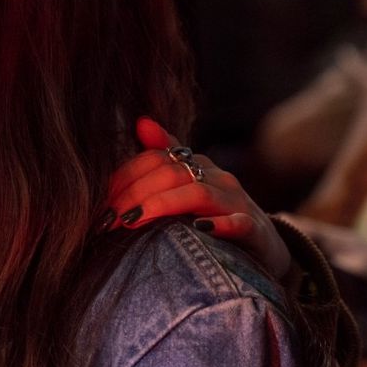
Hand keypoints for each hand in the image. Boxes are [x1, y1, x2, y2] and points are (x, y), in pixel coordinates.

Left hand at [101, 117, 291, 278]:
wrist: (265, 245)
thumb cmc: (216, 214)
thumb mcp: (188, 184)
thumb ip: (164, 155)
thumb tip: (140, 121)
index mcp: (196, 165)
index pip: (154, 159)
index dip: (123, 178)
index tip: (101, 202)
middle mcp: (217, 177)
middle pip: (169, 173)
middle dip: (134, 194)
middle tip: (109, 219)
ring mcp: (237, 202)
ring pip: (197, 193)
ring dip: (161, 205)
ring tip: (133, 221)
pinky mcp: (255, 230)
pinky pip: (239, 222)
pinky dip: (219, 225)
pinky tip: (199, 228)